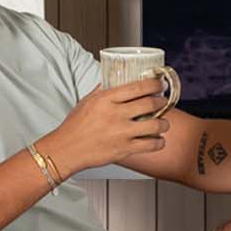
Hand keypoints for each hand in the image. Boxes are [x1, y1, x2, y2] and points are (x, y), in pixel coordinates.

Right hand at [38, 78, 171, 174]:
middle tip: (163, 102)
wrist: (66, 150)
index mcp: (106, 99)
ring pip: (155, 125)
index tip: (161, 84)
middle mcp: (116, 114)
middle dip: (162, 102)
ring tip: (164, 123)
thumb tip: (113, 80)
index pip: (138, 87)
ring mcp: (121, 132)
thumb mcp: (86, 101)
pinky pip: (150, 145)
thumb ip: (102, 91)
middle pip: (150, 103)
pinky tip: (158, 141)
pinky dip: (159, 142)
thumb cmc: (74, 127)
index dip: (154, 84)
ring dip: (164, 123)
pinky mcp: (124, 149)